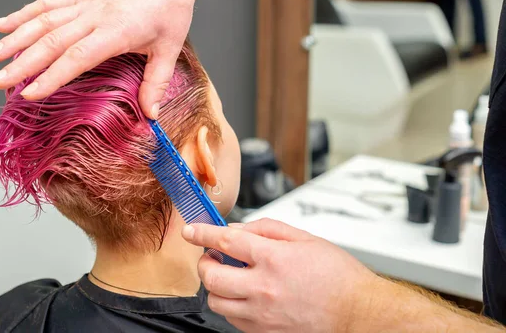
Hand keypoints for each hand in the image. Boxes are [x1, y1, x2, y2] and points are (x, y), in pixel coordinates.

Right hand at [0, 0, 219, 118]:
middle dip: (21, 63)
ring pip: (43, 20)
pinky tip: (3, 23)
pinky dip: (24, 14)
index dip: (52, 76)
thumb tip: (151, 114)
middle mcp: (95, 16)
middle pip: (51, 40)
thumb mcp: (170, 46)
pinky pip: (49, 5)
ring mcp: (86, 4)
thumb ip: (156, 81)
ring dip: (15, 37)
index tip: (30, 93)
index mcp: (116, 31)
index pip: (77, 57)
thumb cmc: (171, 4)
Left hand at [182, 218, 380, 332]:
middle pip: (212, 277)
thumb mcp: (305, 239)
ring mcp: (263, 315)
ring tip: (229, 277)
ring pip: (217, 302)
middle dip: (204, 263)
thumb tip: (239, 229)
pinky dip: (231, 305)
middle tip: (211, 256)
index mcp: (274, 259)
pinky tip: (244, 295)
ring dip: (216, 287)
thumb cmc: (337, 276)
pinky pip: (233, 319)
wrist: (358, 312)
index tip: (191, 230)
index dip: (203, 233)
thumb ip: (268, 230)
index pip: (225, 241)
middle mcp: (264, 288)